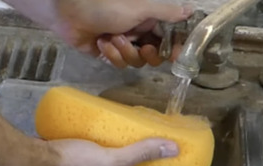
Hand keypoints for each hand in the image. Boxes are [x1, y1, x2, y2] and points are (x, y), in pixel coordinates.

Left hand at [9, 0, 191, 67]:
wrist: (71, 14)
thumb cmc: (106, 5)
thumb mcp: (141, 8)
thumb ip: (166, 13)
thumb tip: (191, 10)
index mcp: (149, 19)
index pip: (169, 38)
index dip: (174, 48)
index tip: (178, 56)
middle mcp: (138, 32)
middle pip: (155, 55)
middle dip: (148, 53)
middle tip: (143, 48)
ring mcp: (123, 44)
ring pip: (136, 61)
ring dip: (125, 52)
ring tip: (113, 38)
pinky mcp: (108, 54)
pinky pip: (118, 63)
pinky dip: (110, 54)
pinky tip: (101, 43)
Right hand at [28, 137, 177, 165]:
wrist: (32, 162)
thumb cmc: (73, 164)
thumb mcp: (111, 158)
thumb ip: (139, 152)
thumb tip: (174, 149)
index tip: (183, 157)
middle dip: (152, 159)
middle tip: (165, 138)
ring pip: (120, 163)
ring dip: (133, 150)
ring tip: (142, 130)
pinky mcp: (80, 161)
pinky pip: (105, 153)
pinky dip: (114, 143)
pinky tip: (113, 129)